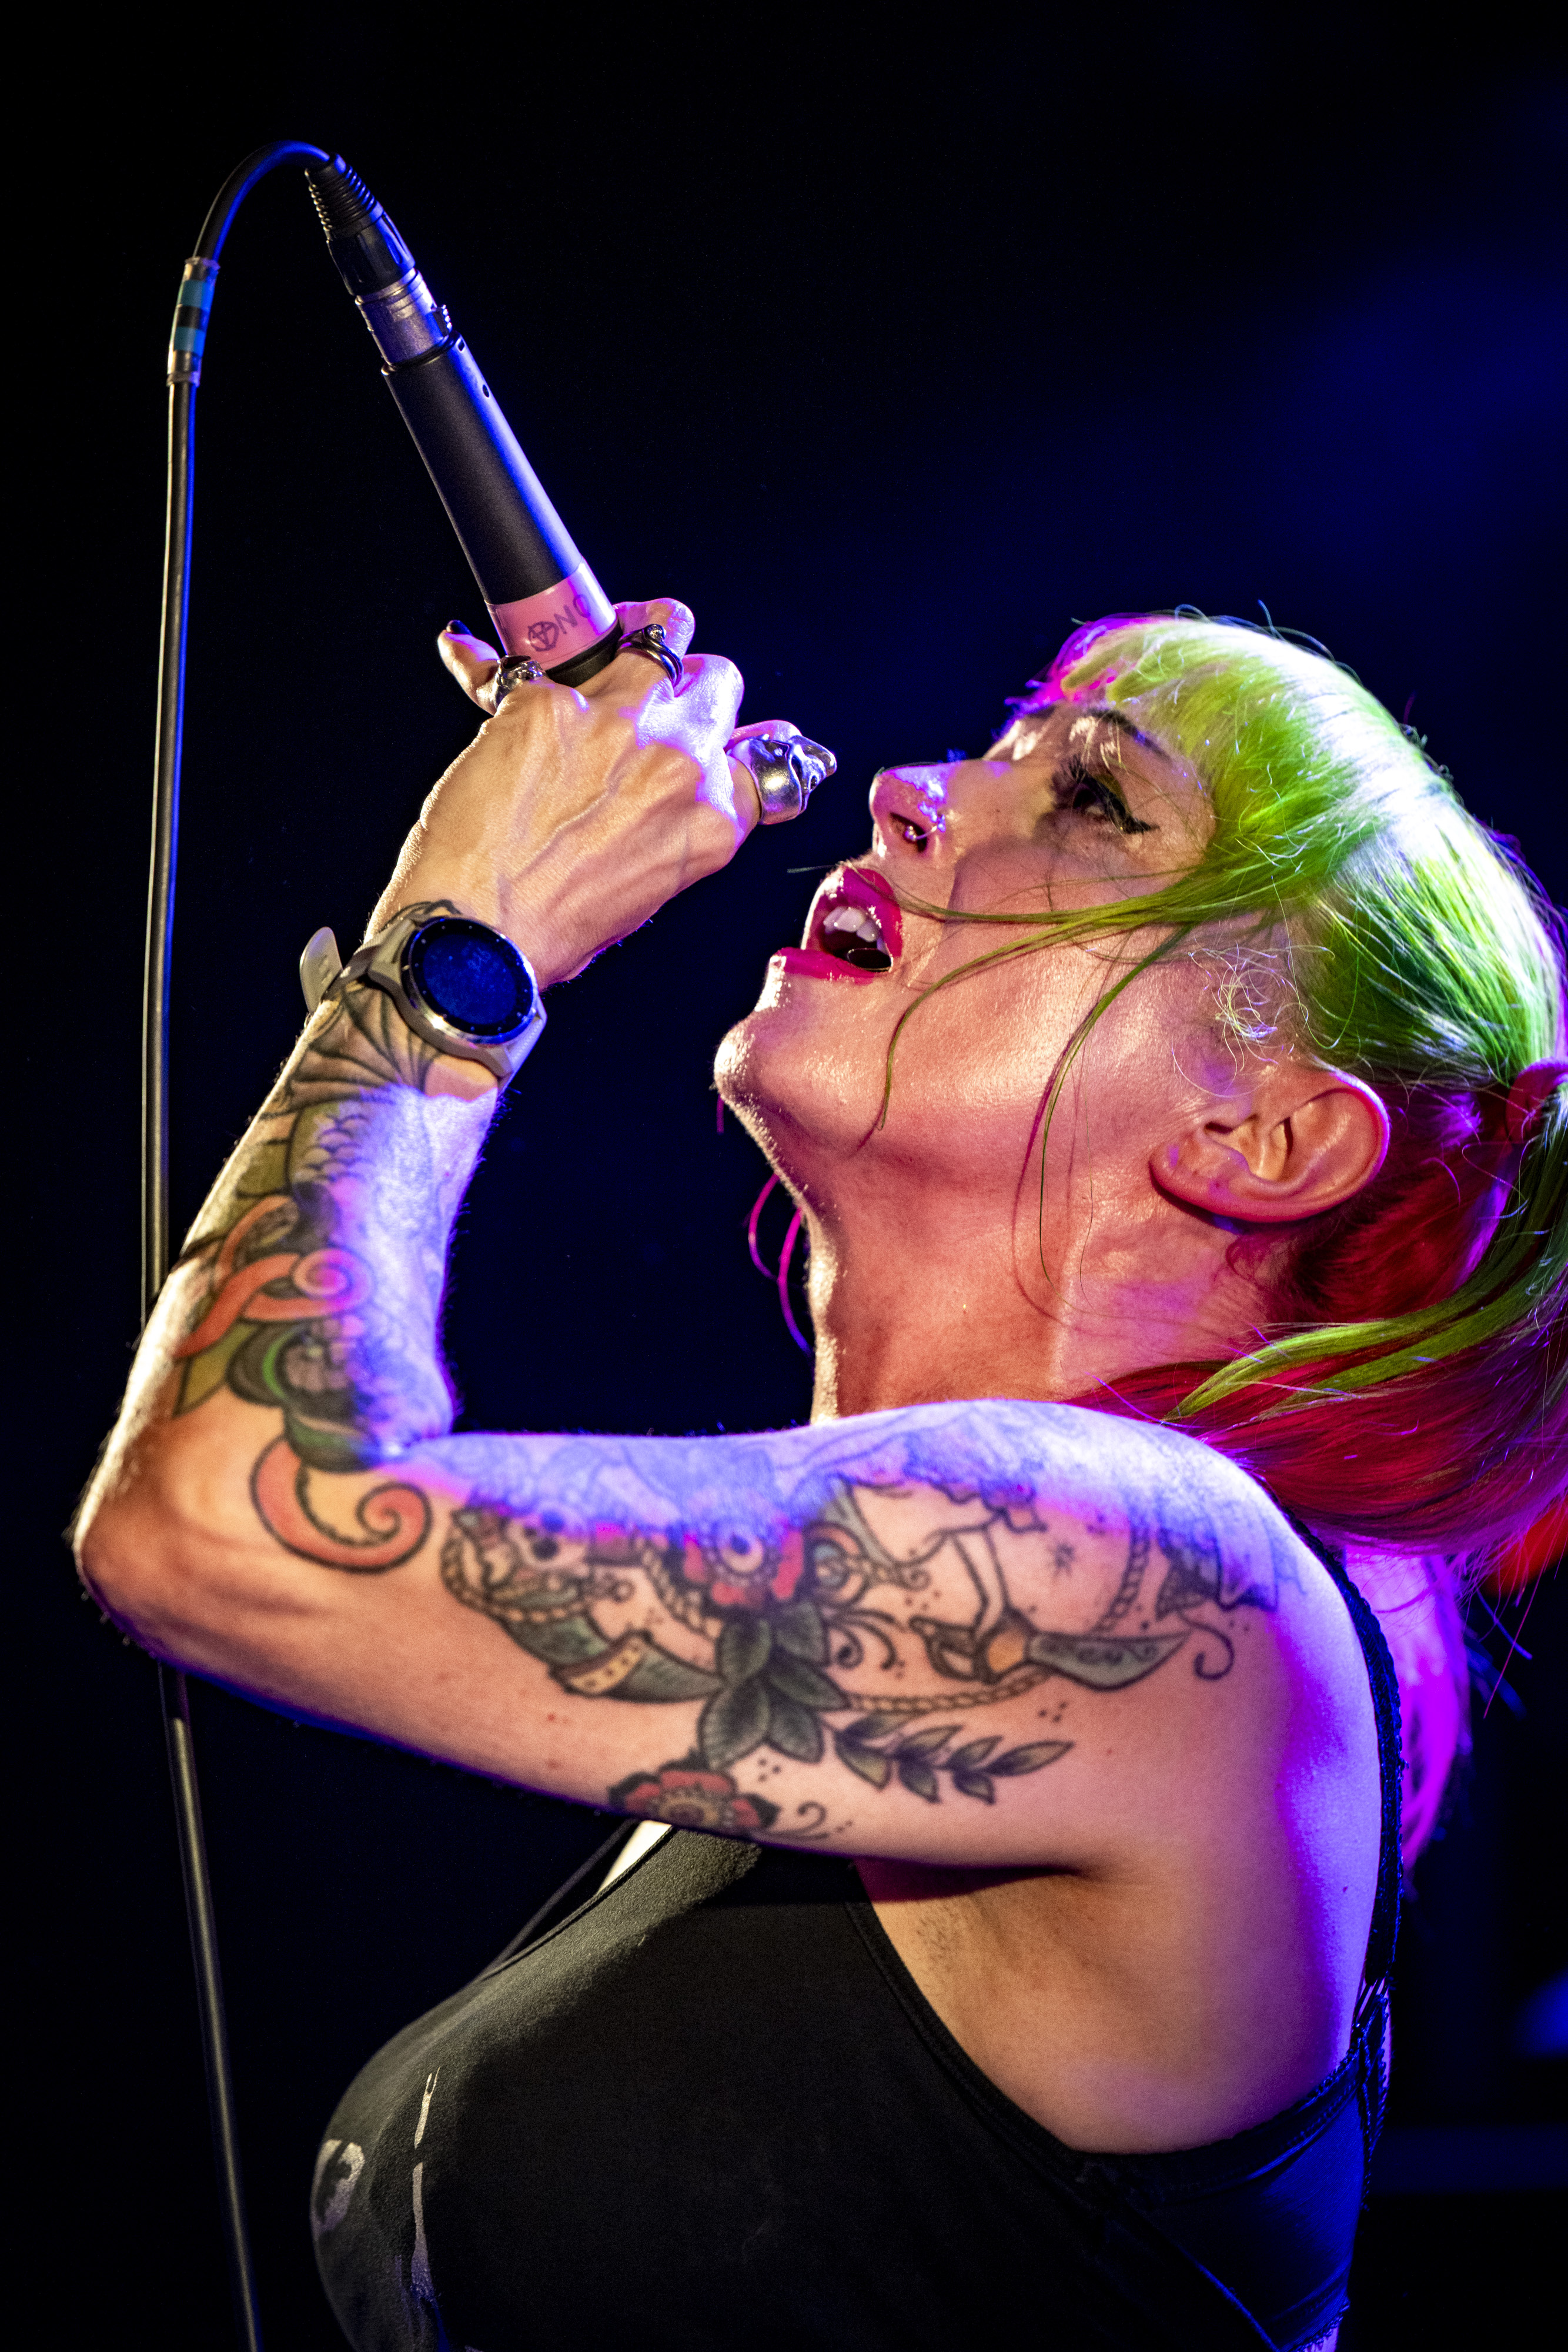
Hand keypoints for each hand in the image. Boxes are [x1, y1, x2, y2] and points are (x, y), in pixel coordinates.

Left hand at [370, 599, 798, 986]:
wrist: (478, 936)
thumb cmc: (551, 930)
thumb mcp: (646, 889)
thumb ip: (677, 830)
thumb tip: (683, 791)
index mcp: (715, 821)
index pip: (764, 753)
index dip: (742, 736)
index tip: (723, 729)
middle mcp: (680, 765)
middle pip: (717, 680)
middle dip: (689, 678)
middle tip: (653, 684)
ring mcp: (618, 723)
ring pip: (659, 633)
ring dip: (636, 630)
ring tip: (605, 633)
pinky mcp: (548, 701)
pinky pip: (522, 657)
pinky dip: (490, 659)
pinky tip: (468, 657)